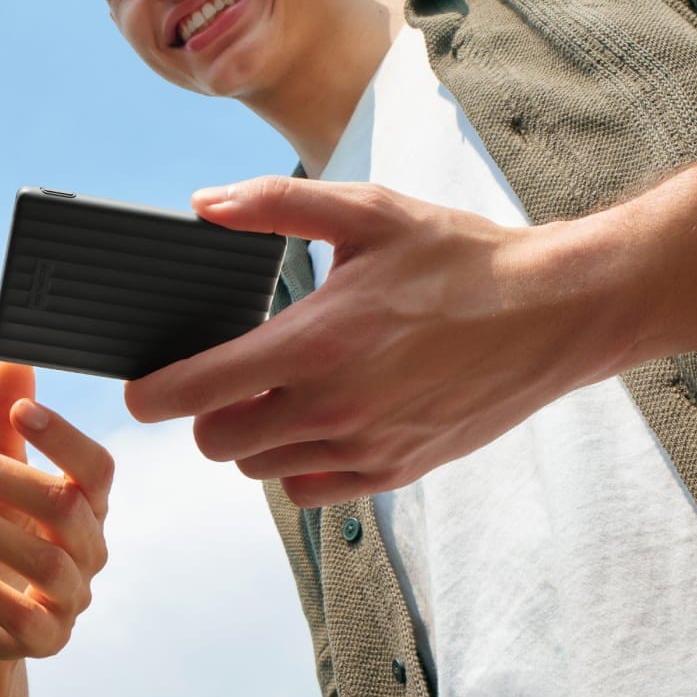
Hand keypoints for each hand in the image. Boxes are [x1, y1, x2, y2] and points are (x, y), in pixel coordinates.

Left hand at [0, 364, 112, 661]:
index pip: (96, 467)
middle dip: (2, 477)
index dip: (64, 437)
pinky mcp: (46, 637)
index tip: (20, 410)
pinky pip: (22, 614)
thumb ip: (6, 424)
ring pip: (45, 560)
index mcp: (88, 505)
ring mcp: (72, 597)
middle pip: (65, 507)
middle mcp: (90, 549)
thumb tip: (16, 360)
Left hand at [124, 176, 621, 506]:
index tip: (142, 387)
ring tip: (278, 393)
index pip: (196, 392)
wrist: (554, 312)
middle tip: (224, 377)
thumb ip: (275, 204)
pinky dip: (298, 464)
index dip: (152, 394)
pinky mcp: (396, 472)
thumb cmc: (460, 257)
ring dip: (253, 438)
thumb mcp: (367, 212)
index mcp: (315, 343)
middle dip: (206, 412)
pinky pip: (312, 492)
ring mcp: (367, 448)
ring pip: (261, 471)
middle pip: (218, 443)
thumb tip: (202, 206)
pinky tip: (318, 421)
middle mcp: (335, 407)